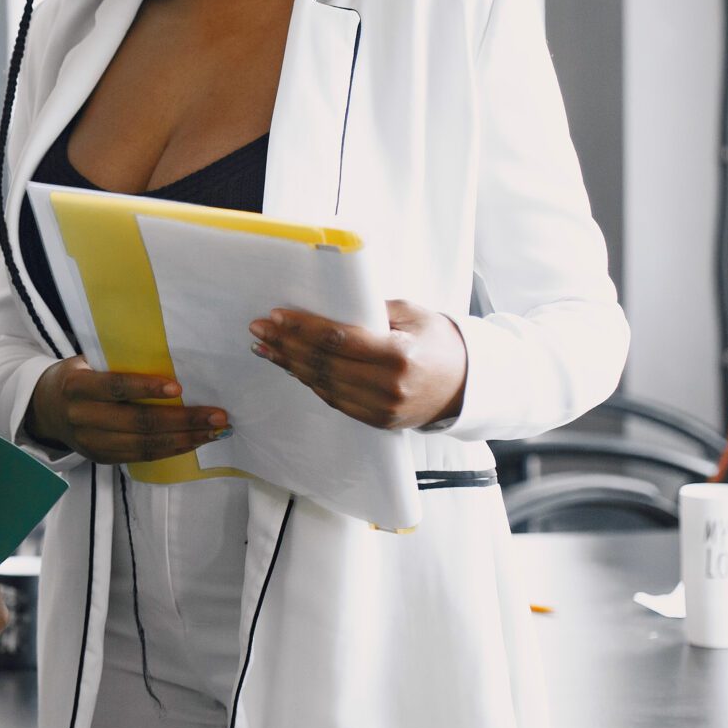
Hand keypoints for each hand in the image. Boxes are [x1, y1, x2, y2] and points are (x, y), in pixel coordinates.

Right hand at [23, 356, 227, 464]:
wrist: (45, 409)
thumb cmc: (77, 376)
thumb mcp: (86, 362)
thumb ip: (117, 362)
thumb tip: (169, 355)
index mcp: (76, 386)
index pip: (115, 388)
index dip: (147, 389)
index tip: (180, 388)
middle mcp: (82, 417)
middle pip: (138, 422)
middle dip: (183, 420)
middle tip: (217, 416)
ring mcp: (91, 443)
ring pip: (144, 445)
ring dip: (185, 439)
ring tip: (215, 432)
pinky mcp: (102, 459)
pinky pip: (142, 457)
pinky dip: (172, 450)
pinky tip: (194, 441)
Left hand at [250, 301, 468, 430]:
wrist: (468, 385)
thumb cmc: (440, 342)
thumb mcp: (412, 314)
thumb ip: (371, 311)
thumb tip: (325, 306)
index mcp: (398, 355)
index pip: (338, 340)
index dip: (303, 328)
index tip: (277, 316)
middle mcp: (388, 387)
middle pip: (323, 364)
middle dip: (287, 345)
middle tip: (260, 329)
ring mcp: (382, 409)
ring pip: (323, 385)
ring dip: (290, 365)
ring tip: (266, 347)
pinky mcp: (377, 421)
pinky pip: (334, 400)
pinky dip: (309, 382)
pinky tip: (291, 366)